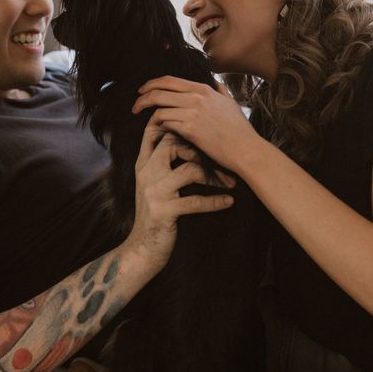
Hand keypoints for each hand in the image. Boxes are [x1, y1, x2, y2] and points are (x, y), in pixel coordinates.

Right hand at [123, 119, 234, 269]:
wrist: (141, 249)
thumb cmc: (154, 215)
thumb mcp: (151, 186)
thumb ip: (161, 165)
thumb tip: (181, 143)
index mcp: (142, 165)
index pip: (152, 133)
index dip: (172, 122)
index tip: (196, 122)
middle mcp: (145, 174)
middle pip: (173, 145)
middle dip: (201, 150)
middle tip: (222, 160)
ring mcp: (154, 192)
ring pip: (190, 170)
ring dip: (215, 176)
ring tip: (230, 183)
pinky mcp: (164, 211)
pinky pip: (195, 201)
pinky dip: (215, 201)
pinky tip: (228, 201)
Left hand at [131, 76, 259, 172]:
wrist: (245, 149)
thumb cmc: (239, 129)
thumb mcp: (231, 103)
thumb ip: (221, 90)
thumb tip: (216, 83)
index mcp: (204, 89)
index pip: (169, 80)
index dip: (151, 84)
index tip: (143, 90)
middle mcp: (196, 98)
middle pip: (158, 92)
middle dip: (142, 98)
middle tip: (135, 106)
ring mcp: (192, 113)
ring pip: (159, 108)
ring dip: (149, 115)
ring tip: (145, 121)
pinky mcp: (190, 129)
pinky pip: (166, 123)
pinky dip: (160, 125)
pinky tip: (160, 129)